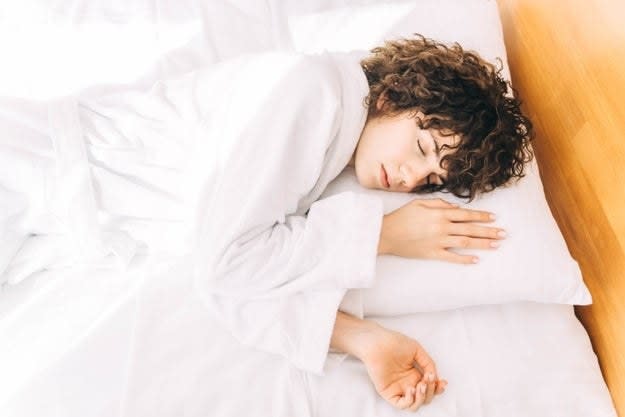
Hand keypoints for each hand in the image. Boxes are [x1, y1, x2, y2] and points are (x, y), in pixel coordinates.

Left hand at [361, 326, 446, 411]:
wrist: (377, 342)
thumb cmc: (394, 342)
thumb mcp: (417, 350)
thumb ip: (428, 363)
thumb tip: (435, 377)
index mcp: (414, 375)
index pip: (429, 388)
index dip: (438, 388)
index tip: (442, 382)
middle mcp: (408, 383)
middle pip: (425, 397)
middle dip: (431, 391)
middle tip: (428, 379)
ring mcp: (398, 389)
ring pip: (415, 405)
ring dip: (422, 398)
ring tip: (420, 385)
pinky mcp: (388, 393)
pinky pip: (401, 405)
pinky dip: (409, 401)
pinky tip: (411, 389)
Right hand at [378, 198, 504, 263]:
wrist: (386, 234)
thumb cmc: (401, 217)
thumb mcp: (419, 203)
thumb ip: (438, 203)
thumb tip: (455, 208)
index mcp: (439, 213)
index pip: (466, 214)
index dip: (481, 216)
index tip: (494, 218)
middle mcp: (442, 227)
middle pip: (470, 228)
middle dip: (489, 231)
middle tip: (503, 233)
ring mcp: (438, 241)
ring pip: (465, 242)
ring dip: (482, 243)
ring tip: (496, 244)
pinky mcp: (432, 253)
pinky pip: (452, 257)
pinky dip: (464, 259)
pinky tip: (476, 260)